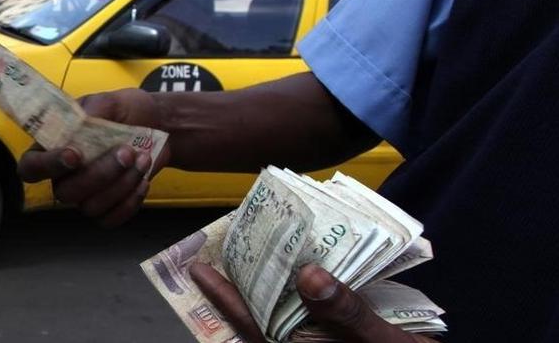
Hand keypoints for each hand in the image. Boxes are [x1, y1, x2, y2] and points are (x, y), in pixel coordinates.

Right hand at [17, 89, 170, 226]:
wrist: (158, 124)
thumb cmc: (127, 110)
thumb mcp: (111, 101)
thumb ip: (93, 110)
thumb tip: (82, 121)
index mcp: (55, 147)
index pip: (31, 167)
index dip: (47, 166)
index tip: (75, 154)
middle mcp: (65, 176)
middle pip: (65, 193)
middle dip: (99, 175)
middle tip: (127, 152)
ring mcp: (86, 195)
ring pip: (90, 207)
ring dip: (121, 185)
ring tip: (143, 159)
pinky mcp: (108, 208)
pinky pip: (110, 219)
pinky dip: (129, 203)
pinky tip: (143, 181)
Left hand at [189, 262, 437, 342]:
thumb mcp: (380, 341)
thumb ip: (347, 313)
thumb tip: (310, 277)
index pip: (251, 324)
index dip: (223, 296)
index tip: (198, 268)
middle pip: (261, 316)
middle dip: (242, 283)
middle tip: (226, 247)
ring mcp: (317, 341)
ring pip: (282, 315)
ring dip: (270, 286)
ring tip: (258, 250)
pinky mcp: (333, 336)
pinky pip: (307, 315)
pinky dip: (301, 292)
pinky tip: (303, 270)